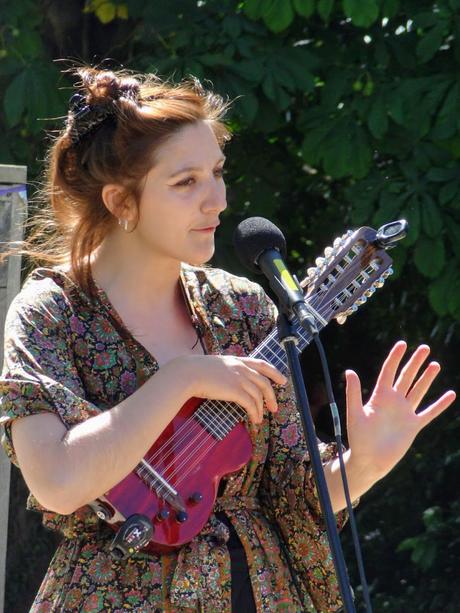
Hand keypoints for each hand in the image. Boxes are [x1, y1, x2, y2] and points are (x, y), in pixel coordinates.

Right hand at [171, 355, 286, 424]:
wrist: (188, 373)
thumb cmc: (196, 370)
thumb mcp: (216, 365)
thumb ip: (227, 369)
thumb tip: (231, 380)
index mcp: (237, 360)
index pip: (261, 364)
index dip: (274, 372)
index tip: (283, 380)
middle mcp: (241, 368)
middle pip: (264, 382)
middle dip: (272, 396)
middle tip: (274, 407)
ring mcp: (239, 378)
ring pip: (258, 395)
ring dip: (261, 409)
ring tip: (259, 419)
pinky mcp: (235, 390)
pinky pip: (251, 403)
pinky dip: (255, 413)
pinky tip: (254, 419)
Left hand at [345, 341, 455, 479]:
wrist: (369, 460)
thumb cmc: (358, 438)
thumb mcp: (355, 413)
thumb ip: (353, 393)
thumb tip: (349, 371)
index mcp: (379, 396)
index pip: (388, 371)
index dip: (395, 357)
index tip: (402, 344)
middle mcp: (393, 401)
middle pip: (406, 377)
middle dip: (415, 362)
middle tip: (424, 347)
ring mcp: (404, 412)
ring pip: (418, 390)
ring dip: (427, 378)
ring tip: (435, 364)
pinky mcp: (413, 426)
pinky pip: (429, 413)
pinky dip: (439, 405)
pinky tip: (450, 394)